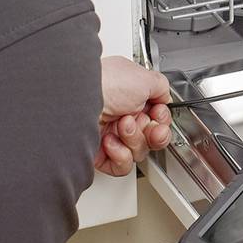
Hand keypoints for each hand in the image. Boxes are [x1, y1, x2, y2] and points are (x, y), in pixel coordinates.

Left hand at [96, 57, 172, 177]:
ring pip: (138, 152)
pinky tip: (109, 141)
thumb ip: (162, 87)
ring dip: (133, 139)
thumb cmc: (106, 83)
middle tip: (142, 123)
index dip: (161, 120)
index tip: (157, 116)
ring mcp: (110, 135)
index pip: (156, 118)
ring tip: (120, 126)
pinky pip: (122, 166)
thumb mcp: (144, 77)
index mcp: (131, 97)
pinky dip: (120, 155)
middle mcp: (121, 115)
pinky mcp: (99, 153)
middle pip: (150, 137)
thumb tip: (166, 98)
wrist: (77, 99)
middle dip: (150, 132)